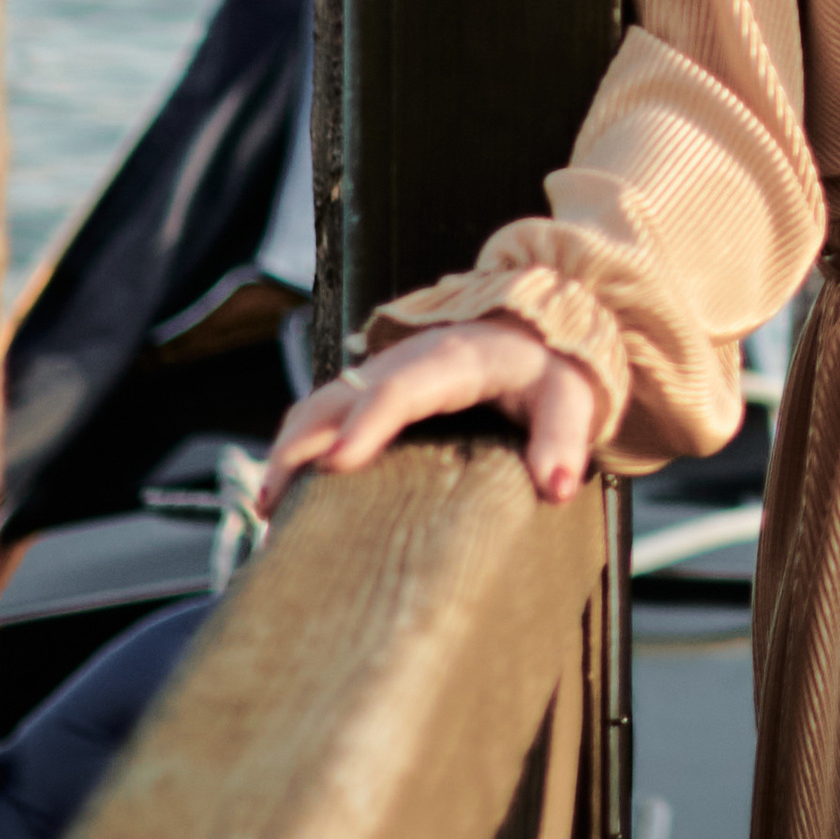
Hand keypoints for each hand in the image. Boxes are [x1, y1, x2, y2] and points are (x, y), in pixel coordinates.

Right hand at [257, 318, 601, 515]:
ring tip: (268, 510)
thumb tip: (558, 490)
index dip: (367, 423)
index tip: (337, 463)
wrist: (537, 329)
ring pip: (321, 402)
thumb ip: (564, 441)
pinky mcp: (375, 392)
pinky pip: (326, 413)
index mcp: (453, 361)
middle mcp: (406, 362)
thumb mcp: (570, 399)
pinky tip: (286, 493)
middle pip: (340, 395)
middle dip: (301, 443)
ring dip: (289, 448)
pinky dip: (298, 447)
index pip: (401, 389)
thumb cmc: (551, 369)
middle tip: (275, 504)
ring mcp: (384, 373)